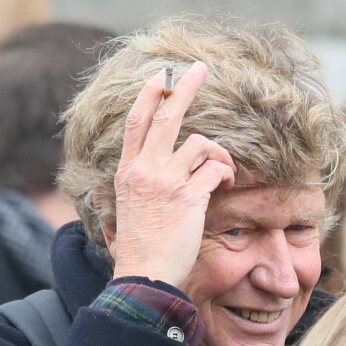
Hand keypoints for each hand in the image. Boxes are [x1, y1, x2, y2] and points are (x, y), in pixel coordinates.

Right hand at [108, 61, 235, 287]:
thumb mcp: (120, 216)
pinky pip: (216, 169)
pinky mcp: (189, 196)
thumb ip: (125, 196)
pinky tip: (223, 185)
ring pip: (202, 145)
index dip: (149, 95)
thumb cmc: (136, 251)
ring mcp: (166, 181)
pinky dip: (225, 174)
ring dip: (219, 156)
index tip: (161, 76)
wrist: (144, 276)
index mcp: (127, 172)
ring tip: (220, 175)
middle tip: (200, 69)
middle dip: (185, 87)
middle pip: (167, 116)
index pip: (135, 123)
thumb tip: (121, 195)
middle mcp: (145, 170)